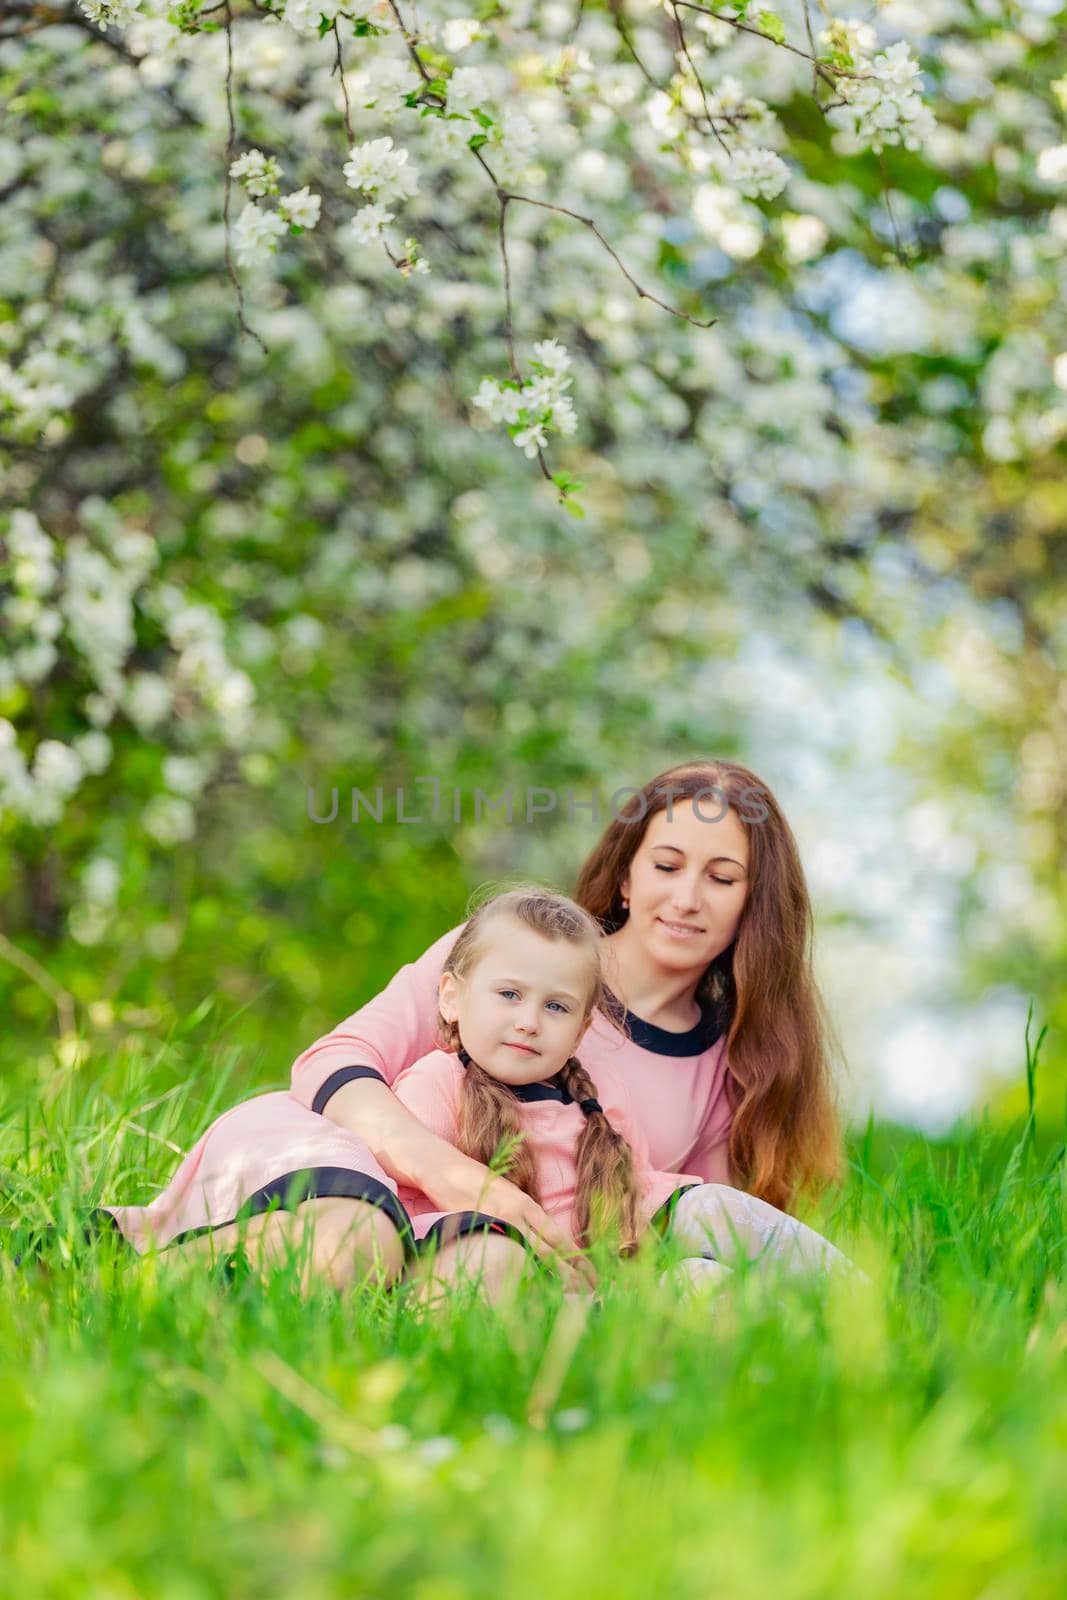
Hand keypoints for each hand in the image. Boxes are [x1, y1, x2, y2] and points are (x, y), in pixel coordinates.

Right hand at [432, 1159, 595, 1289]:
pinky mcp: (482, 1230)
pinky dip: (522, 1274)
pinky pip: (507, 1257)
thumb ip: (521, 1215)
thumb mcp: (505, 1195)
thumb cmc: (473, 1181)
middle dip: (574, 1273)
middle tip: (592, 1292)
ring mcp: (501, 1223)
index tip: (592, 1274)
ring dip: (555, 1277)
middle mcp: (518, 1214)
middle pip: (552, 1249)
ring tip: (573, 1295)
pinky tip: (533, 1290)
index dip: (577, 1257)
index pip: (558, 1236)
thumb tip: (537, 1238)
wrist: (443, 1167)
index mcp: (526, 1204)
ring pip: (535, 1256)